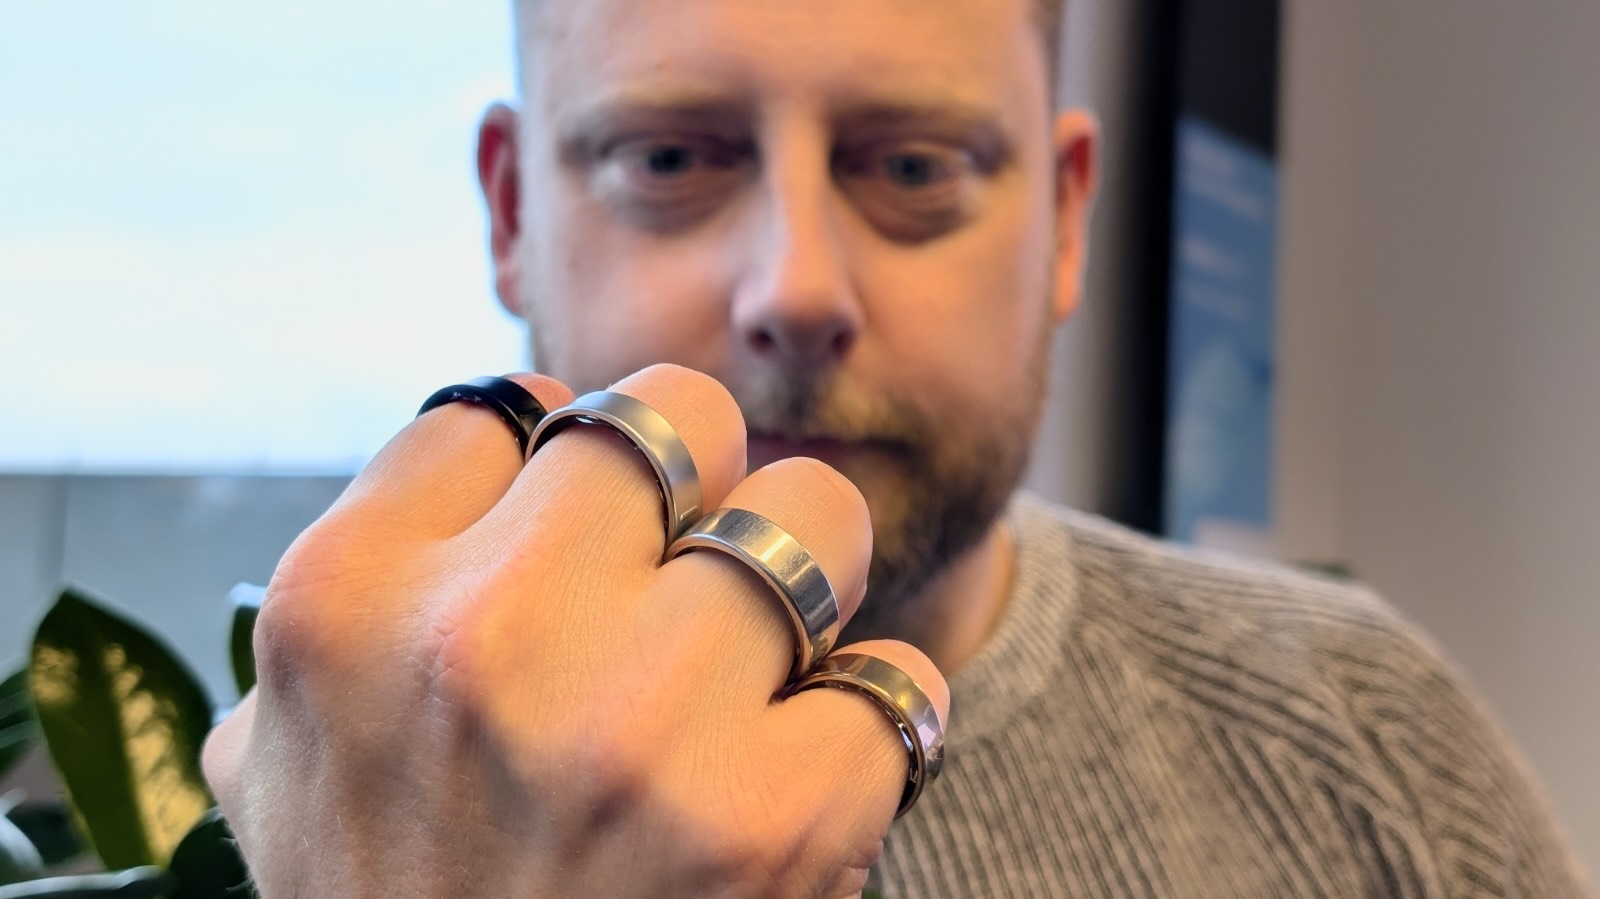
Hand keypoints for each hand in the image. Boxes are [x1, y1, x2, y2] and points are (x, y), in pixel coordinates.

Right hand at [202, 364, 948, 898]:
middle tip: (693, 565)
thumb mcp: (296, 765)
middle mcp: (481, 643)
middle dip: (697, 482)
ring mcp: (632, 728)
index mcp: (345, 604)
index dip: (550, 466)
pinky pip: (890, 678)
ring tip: (767, 662)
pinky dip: (871, 718)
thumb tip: (466, 454)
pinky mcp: (768, 819)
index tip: (577, 529)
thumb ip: (348, 607)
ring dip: (809, 585)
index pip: (498, 409)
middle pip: (669, 415)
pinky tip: (811, 769)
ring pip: (810, 518)